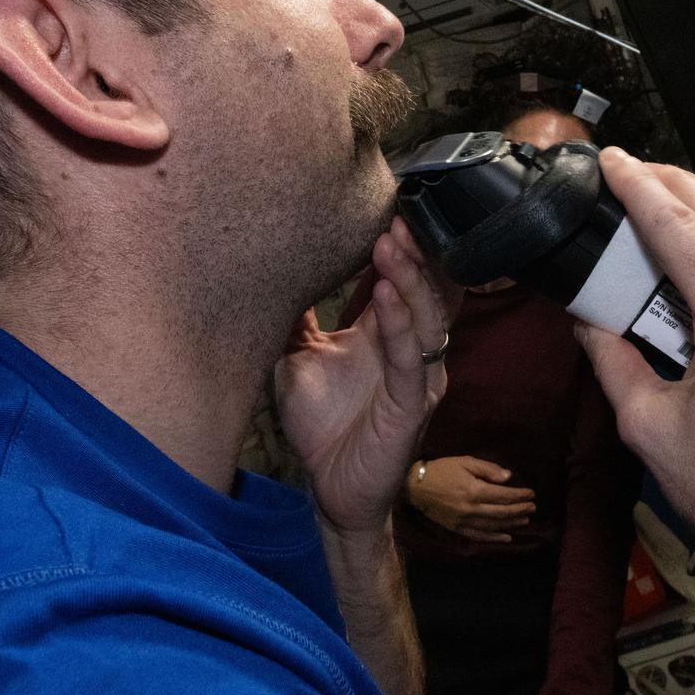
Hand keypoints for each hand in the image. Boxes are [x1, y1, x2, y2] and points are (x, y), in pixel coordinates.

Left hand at [277, 218, 459, 535]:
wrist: (329, 490)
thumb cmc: (321, 425)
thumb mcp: (299, 355)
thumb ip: (296, 314)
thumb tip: (269, 262)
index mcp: (387, 332)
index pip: (406, 276)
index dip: (402, 243)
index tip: (387, 204)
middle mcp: (409, 348)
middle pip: (425, 288)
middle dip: (414, 249)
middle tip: (396, 212)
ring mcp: (416, 376)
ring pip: (424, 317)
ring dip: (409, 278)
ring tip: (391, 243)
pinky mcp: (412, 407)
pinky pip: (411, 360)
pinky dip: (399, 325)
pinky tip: (387, 295)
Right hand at [407, 456, 535, 542]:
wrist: (415, 487)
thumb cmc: (441, 470)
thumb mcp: (465, 462)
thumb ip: (488, 469)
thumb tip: (508, 478)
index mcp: (475, 491)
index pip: (504, 495)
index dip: (520, 495)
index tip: (532, 493)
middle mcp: (472, 509)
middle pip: (502, 512)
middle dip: (520, 509)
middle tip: (532, 507)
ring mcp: (464, 521)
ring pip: (494, 525)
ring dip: (512, 523)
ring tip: (525, 520)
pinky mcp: (457, 529)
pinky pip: (480, 536)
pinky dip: (495, 538)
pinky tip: (507, 537)